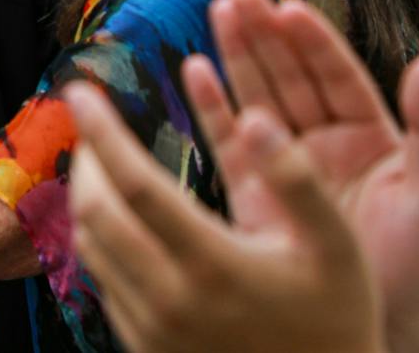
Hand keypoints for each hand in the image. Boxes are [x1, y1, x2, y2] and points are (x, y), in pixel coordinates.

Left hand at [65, 82, 386, 352]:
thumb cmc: (335, 320)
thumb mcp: (338, 246)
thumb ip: (298, 178)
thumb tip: (256, 117)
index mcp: (215, 265)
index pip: (135, 184)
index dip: (102, 132)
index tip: (80, 92)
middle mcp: (171, 300)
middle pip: (95, 214)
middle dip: (87, 158)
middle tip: (92, 123)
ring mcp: (152, 330)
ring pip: (91, 249)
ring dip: (88, 198)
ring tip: (103, 162)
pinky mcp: (145, 348)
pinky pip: (105, 282)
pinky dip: (102, 239)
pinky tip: (124, 217)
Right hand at [186, 0, 418, 352]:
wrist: (380, 328)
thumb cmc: (418, 267)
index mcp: (370, 135)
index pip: (337, 75)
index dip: (313, 41)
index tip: (289, 7)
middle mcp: (324, 141)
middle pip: (289, 75)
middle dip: (264, 34)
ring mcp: (286, 163)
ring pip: (257, 95)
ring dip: (236, 54)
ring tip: (217, 10)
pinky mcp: (255, 192)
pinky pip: (228, 141)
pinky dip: (212, 106)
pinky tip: (194, 70)